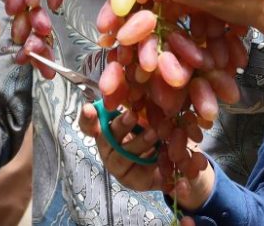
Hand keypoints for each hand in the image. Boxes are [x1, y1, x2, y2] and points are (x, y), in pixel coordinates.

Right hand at [77, 103, 213, 209]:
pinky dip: (153, 159)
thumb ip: (139, 101)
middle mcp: (109, 148)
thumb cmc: (156, 131)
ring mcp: (118, 166)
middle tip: (133, 115)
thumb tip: (137, 82)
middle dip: (120, 126)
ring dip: (138, 143)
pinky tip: (164, 151)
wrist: (177, 162)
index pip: (89, 125)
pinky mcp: (132, 180)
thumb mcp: (149, 112)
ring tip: (153, 133)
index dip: (87, 118)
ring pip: (123, 156)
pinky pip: (140, 170)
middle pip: (106, 138)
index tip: (89, 108)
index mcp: (108, 129)